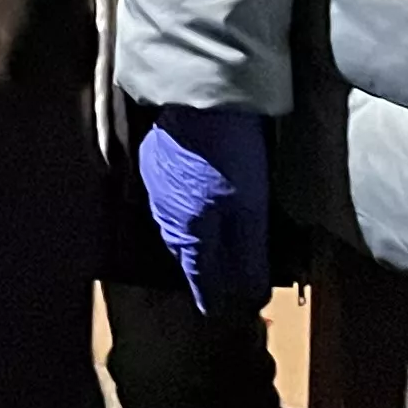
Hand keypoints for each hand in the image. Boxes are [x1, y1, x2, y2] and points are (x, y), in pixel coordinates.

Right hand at [135, 101, 269, 312]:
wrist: (199, 94)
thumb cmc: (230, 154)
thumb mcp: (250, 209)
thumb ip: (247, 254)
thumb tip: (251, 295)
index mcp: (187, 231)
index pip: (199, 277)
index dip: (210, 296)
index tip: (215, 313)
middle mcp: (165, 214)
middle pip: (185, 253)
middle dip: (201, 270)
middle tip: (216, 284)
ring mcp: (156, 185)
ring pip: (176, 226)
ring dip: (193, 241)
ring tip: (209, 248)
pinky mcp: (156, 160)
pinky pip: (170, 201)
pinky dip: (186, 212)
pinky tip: (197, 205)